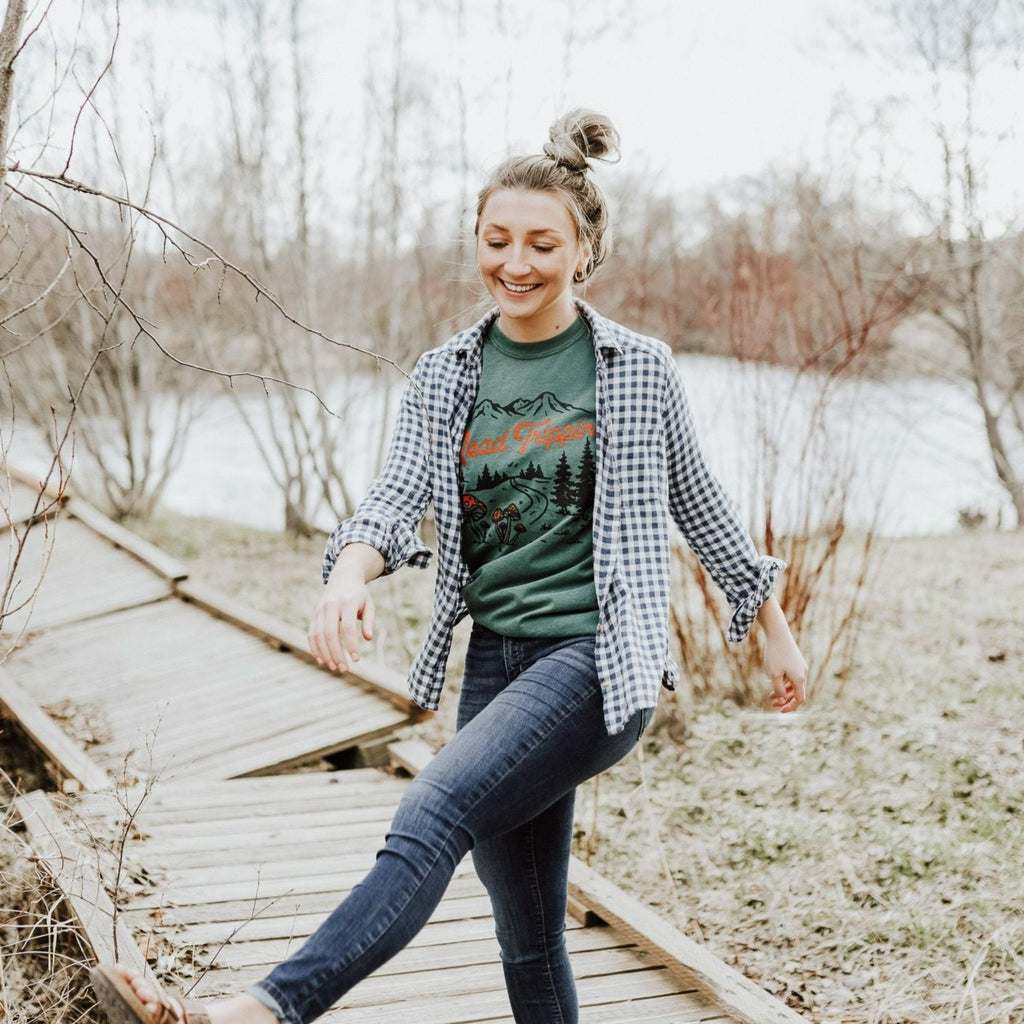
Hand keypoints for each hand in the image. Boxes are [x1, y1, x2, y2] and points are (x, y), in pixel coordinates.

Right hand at [308, 544, 384, 671]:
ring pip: (318, 635)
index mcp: (347, 602)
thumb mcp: (369, 604)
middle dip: (336, 653)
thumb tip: (368, 638)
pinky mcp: (314, 615)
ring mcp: (320, 610)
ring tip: (334, 667)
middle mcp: (331, 606)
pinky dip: (315, 648)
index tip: (356, 659)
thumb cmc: (359, 595)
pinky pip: (311, 634)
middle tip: (344, 669)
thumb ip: (369, 621)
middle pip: (329, 633)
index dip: (351, 644)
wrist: (343, 578)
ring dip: (325, 654)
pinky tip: (322, 660)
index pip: (348, 627)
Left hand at [764, 629, 807, 712]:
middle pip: (797, 693)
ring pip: (794, 684)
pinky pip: (792, 676)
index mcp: (800, 678)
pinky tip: (772, 680)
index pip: (800, 699)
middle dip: (785, 700)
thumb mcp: (774, 675)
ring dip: (783, 691)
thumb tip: (782, 699)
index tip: (780, 711)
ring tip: (770, 694)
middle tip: (771, 703)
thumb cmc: (775, 655)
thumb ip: (779, 690)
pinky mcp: (796, 660)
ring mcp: (800, 666)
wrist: (778, 633)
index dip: (791, 707)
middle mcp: (803, 673)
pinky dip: (784, 682)